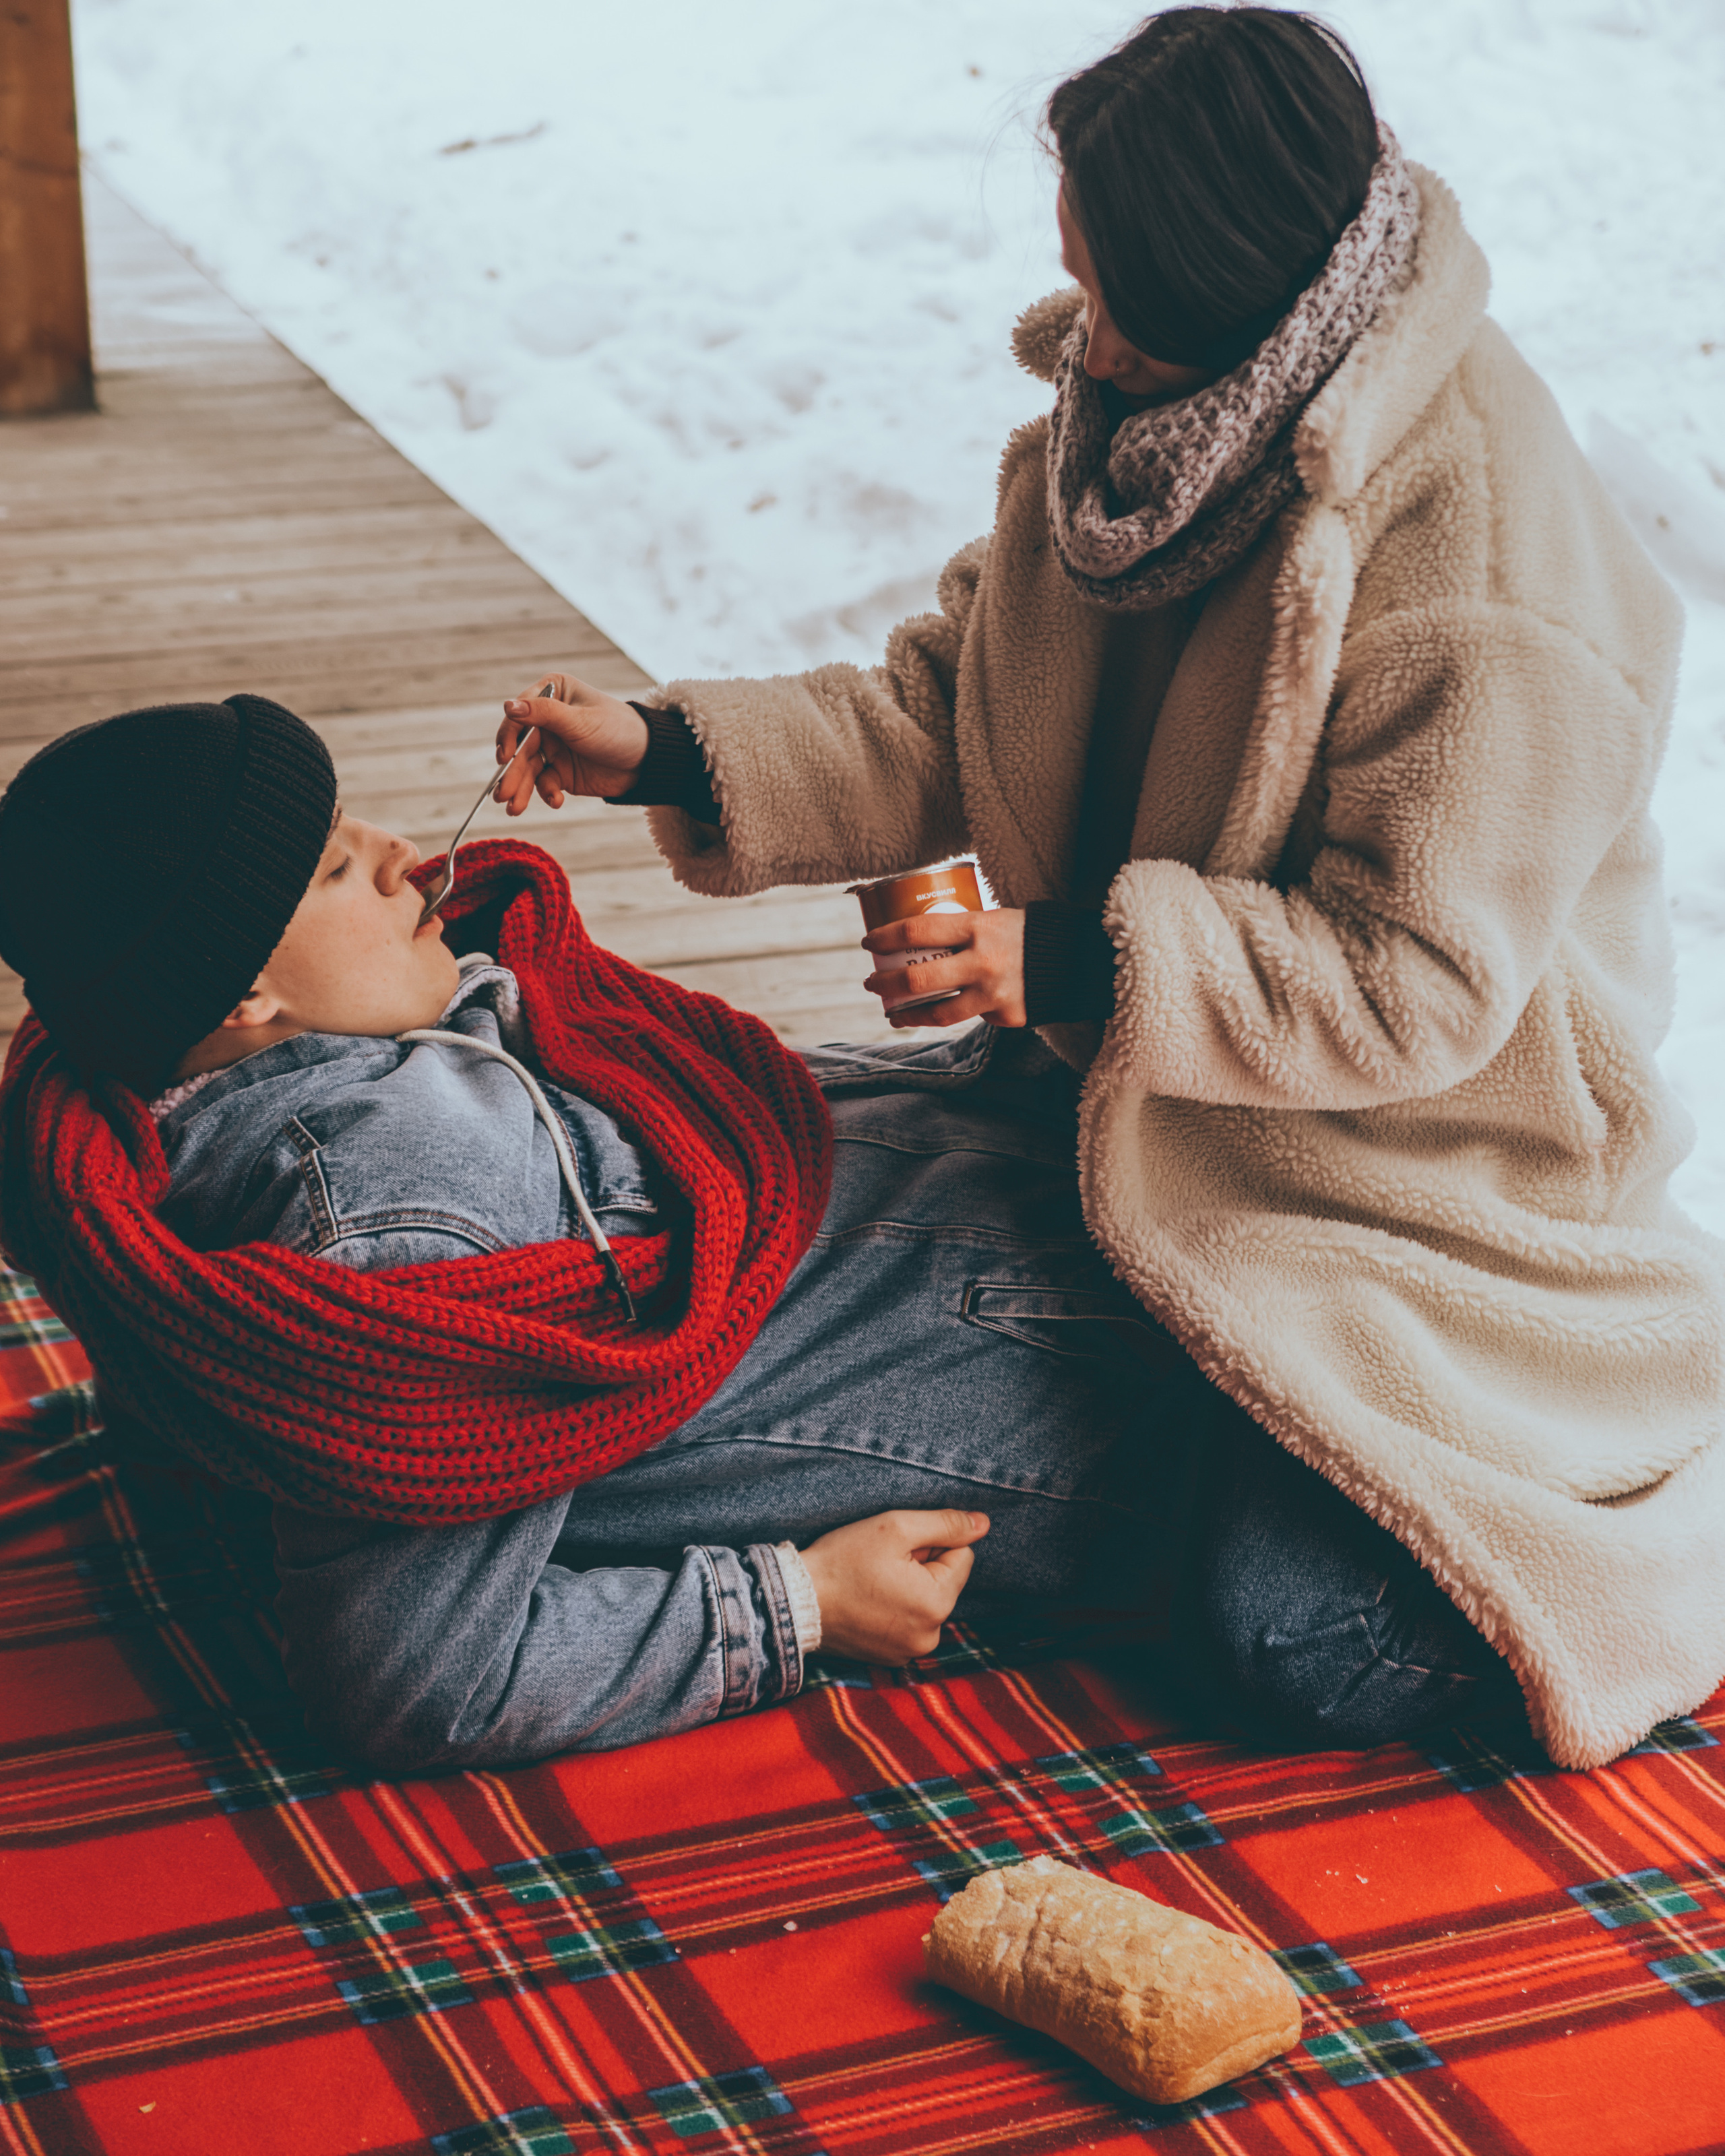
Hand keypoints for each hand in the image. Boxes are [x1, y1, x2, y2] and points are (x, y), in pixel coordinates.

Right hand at [496, 671, 650, 809]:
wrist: (647, 761)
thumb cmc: (618, 729)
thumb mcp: (580, 721)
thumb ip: (543, 714)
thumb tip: (508, 705)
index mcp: (552, 694)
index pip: (520, 714)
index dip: (509, 735)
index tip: (505, 756)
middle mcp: (547, 719)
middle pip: (521, 747)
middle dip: (512, 772)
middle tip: (501, 795)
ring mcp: (553, 746)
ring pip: (528, 769)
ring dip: (521, 789)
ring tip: (514, 808)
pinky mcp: (560, 771)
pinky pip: (545, 783)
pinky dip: (547, 793)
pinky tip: (557, 801)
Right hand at [799, 1508, 989, 1662]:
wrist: (794, 1601)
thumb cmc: (844, 1560)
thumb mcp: (896, 1527)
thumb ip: (946, 1523)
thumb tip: (983, 1524)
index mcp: (937, 1604)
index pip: (962, 1556)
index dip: (931, 1543)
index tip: (897, 1548)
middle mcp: (930, 1637)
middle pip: (944, 1581)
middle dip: (921, 1566)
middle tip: (881, 1563)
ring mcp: (909, 1652)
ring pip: (926, 1601)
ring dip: (908, 1586)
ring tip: (871, 1583)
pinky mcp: (890, 1657)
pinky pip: (908, 1622)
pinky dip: (894, 1608)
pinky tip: (867, 1601)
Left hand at [862, 908, 1026, 1028]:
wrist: (1077, 959)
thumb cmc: (1025, 933)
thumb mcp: (993, 918)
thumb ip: (961, 929)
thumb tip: (914, 938)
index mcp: (978, 927)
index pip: (918, 931)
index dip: (886, 937)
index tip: (869, 943)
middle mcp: (984, 962)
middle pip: (919, 980)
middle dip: (886, 983)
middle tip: (870, 982)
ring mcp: (995, 994)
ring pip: (938, 1014)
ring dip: (907, 1014)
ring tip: (892, 1012)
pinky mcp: (1007, 1016)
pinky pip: (972, 1018)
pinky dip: (956, 1014)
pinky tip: (945, 1011)